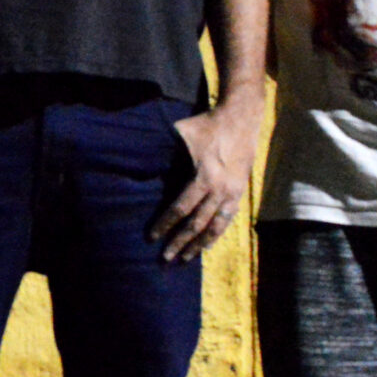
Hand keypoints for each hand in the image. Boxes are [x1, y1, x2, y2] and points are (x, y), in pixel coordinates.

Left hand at [151, 99, 258, 261]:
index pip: (181, 208)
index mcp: (204, 176)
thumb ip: (163, 148)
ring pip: (214, 227)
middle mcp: (220, 189)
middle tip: (164, 257)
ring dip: (198, 244)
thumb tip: (136, 159)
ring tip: (185, 258)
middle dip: (179, 242)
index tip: (152, 236)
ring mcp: (232, 193)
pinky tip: (206, 245)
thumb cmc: (206, 125)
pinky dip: (216, 234)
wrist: (241, 118)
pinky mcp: (240, 193)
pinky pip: (227, 220)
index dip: (165, 223)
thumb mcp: (181, 132)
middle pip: (197, 223)